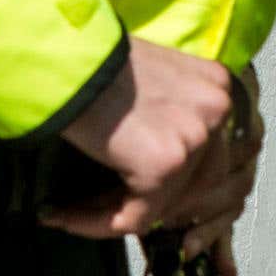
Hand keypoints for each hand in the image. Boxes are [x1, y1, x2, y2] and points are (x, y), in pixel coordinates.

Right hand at [51, 42, 257, 237]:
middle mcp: (217, 110)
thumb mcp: (147, 78)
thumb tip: (154, 164)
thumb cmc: (86, 60)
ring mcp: (194, 138)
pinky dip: (95, 224)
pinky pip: (134, 217)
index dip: (168, 184)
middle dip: (146, 205)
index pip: (208, 155)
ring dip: (112, 215)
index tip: (122, 192)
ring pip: (163, 205)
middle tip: (94, 209)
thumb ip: (167, 115)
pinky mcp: (163, 166)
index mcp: (217, 87)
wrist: (58, 52)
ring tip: (66, 213)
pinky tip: (60, 216)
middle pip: (196, 186)